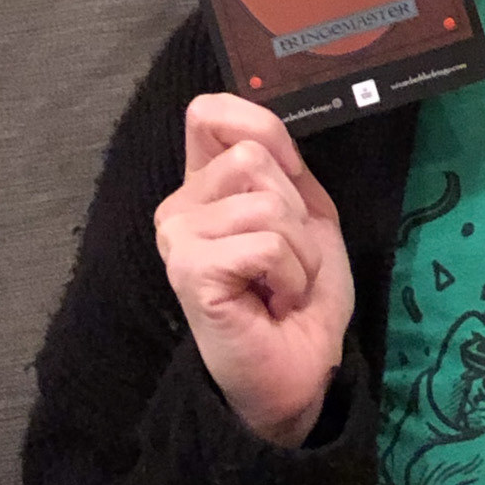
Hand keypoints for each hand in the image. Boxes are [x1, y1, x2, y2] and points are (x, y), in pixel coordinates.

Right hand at [153, 94, 353, 447]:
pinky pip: (265, 242)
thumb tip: (265, 132)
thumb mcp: (307, 215)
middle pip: (252, 155)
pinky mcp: (189, 270)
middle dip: (294, 210)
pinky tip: (274, 302)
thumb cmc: (300, 295)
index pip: (209, 113)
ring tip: (282, 285)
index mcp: (205, 186)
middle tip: (286, 260)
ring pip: (264, 201)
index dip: (261, 128)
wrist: (301, 370)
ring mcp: (177, 237)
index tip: (290, 178)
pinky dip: (290, 274)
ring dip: (297, 250)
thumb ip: (285, 166)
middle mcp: (179, 206)